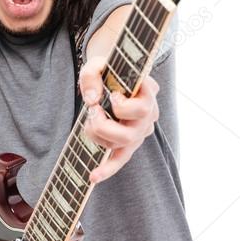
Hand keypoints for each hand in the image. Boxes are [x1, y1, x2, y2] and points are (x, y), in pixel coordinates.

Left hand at [77, 54, 159, 183]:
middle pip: (131, 133)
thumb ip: (92, 75)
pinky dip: (107, 169)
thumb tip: (92, 100)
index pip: (143, 106)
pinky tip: (93, 177)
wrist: (112, 75)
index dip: (124, 107)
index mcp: (148, 92)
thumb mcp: (97, 63)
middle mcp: (149, 113)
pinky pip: (120, 159)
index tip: (111, 96)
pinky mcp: (129, 141)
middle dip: (105, 126)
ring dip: (98, 135)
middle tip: (93, 111)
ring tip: (89, 119)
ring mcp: (141, 130)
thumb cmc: (108, 69)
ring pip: (122, 145)